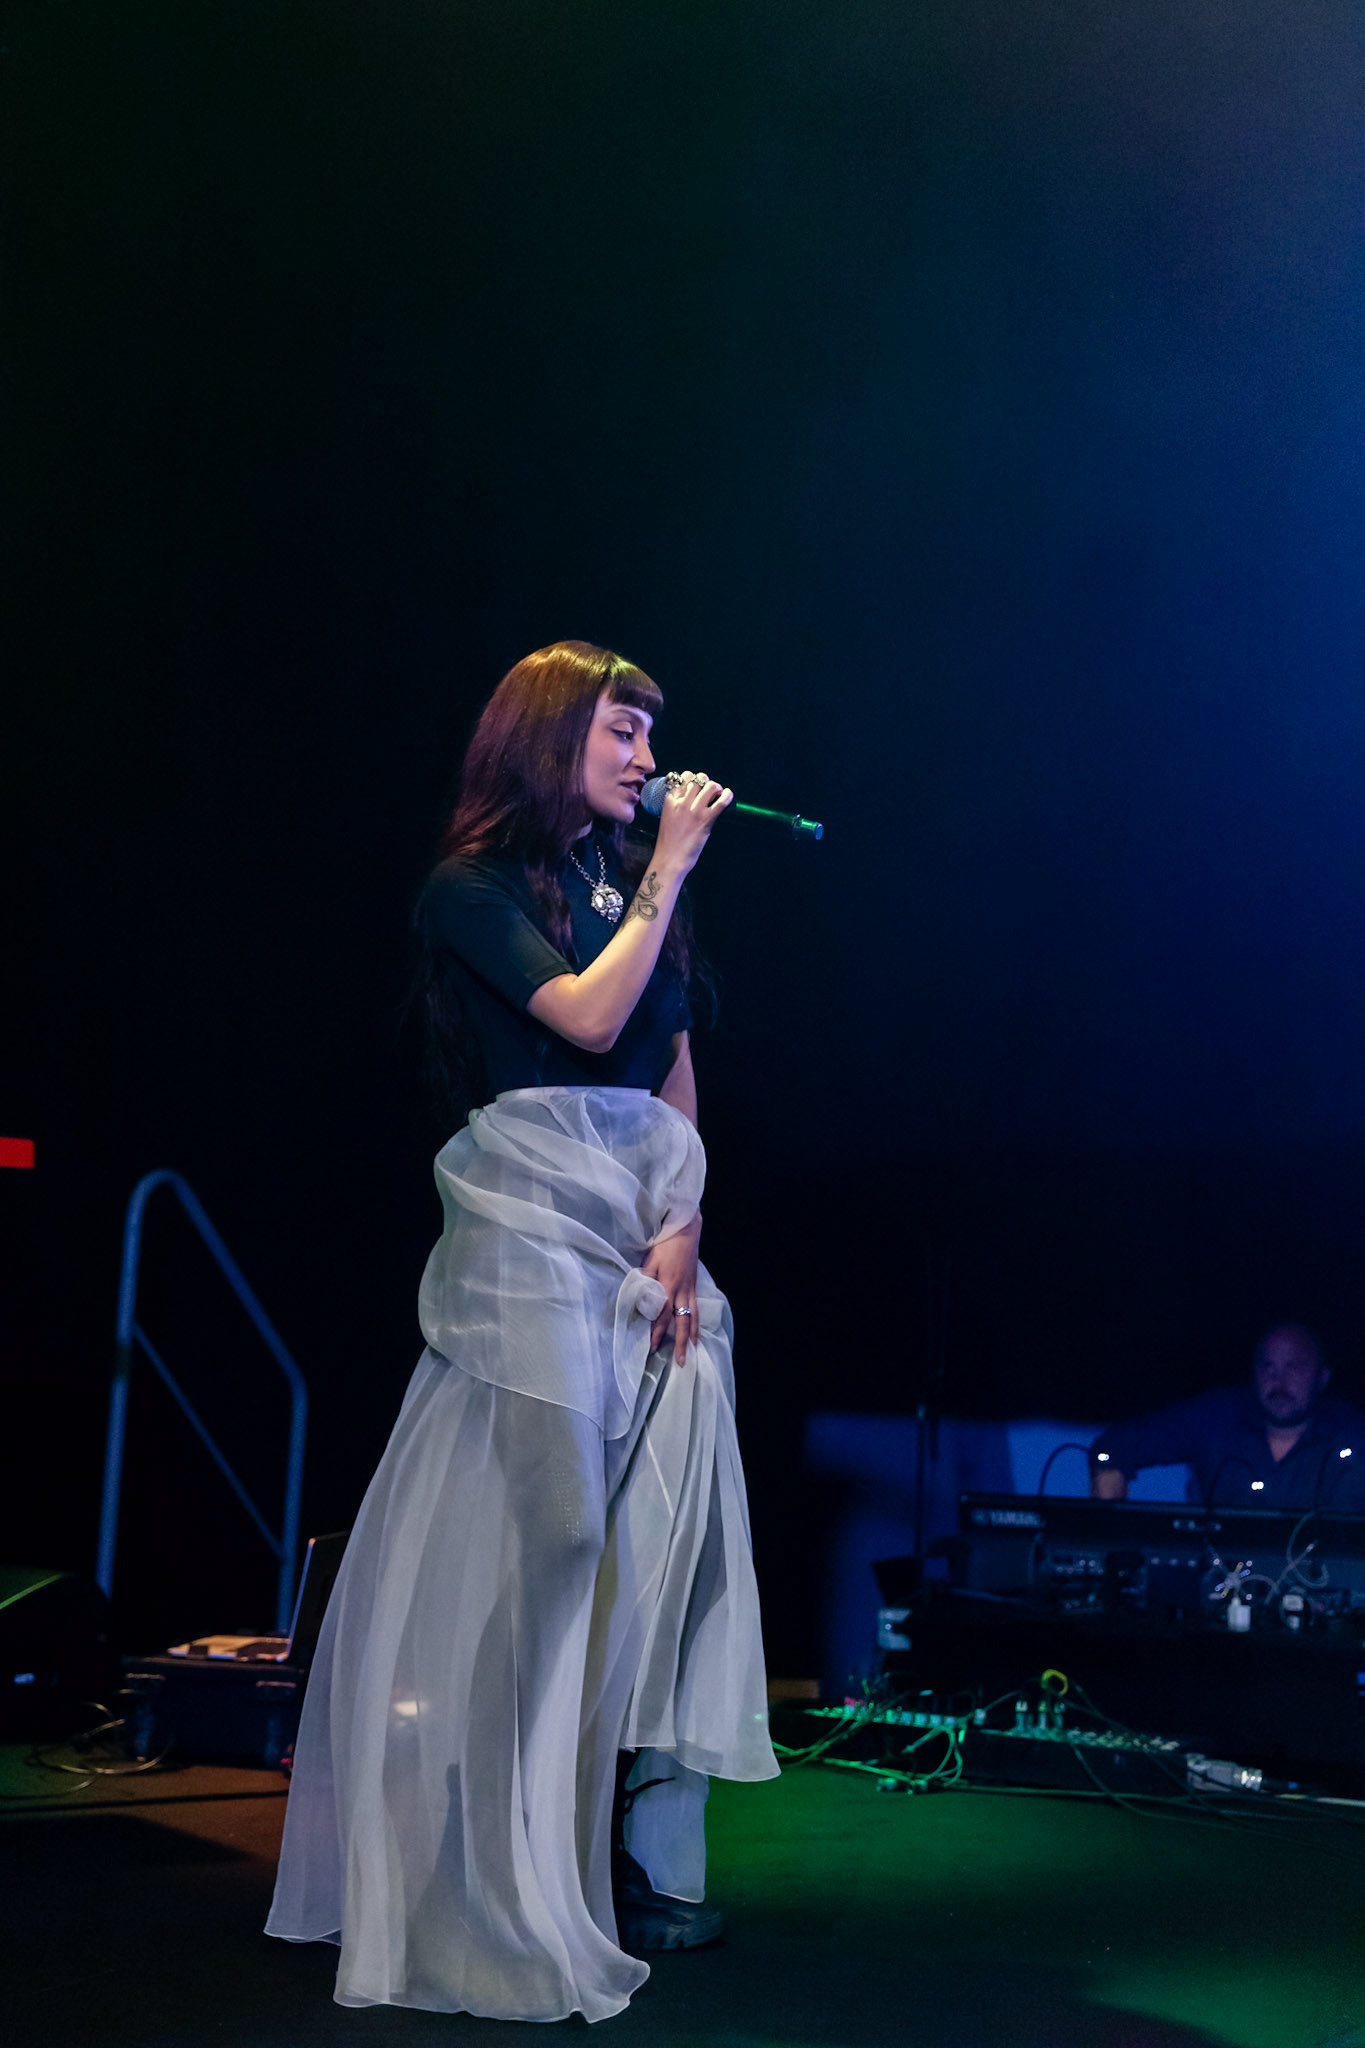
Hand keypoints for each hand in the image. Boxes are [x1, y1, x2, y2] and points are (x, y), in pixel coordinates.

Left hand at [643, 1213, 701, 1363]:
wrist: (686, 1230)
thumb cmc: (665, 1244)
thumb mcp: (651, 1260)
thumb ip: (646, 1280)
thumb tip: (640, 1300)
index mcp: (669, 1286)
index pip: (661, 1315)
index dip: (657, 1332)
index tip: (652, 1346)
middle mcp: (682, 1291)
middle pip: (682, 1322)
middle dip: (680, 1343)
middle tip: (680, 1362)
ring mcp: (690, 1290)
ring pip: (693, 1318)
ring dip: (692, 1337)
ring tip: (693, 1352)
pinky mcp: (694, 1287)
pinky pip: (696, 1310)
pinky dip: (697, 1324)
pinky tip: (697, 1333)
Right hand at [650, 771, 732, 877]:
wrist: (670, 859)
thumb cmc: (668, 842)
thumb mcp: (667, 816)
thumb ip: (676, 804)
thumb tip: (690, 795)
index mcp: (670, 800)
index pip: (683, 777)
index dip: (692, 778)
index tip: (696, 786)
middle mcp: (682, 802)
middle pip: (698, 778)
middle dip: (706, 782)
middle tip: (708, 790)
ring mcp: (695, 810)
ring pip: (710, 786)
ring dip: (716, 788)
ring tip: (717, 795)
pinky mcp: (706, 820)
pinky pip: (721, 801)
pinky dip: (727, 796)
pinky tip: (727, 796)